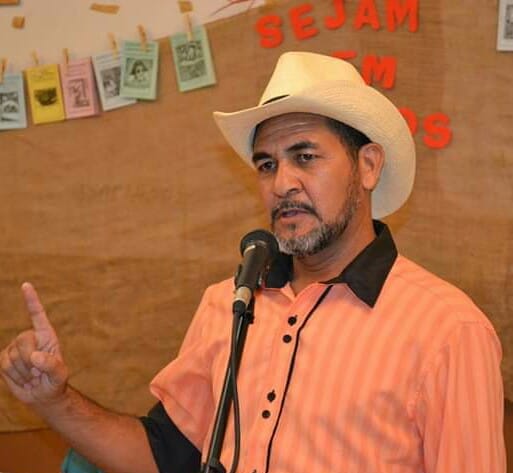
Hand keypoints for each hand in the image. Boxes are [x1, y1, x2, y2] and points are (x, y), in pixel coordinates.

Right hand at [0, 282, 68, 404]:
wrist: (42, 395)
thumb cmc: (55, 381)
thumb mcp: (59, 375)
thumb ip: (51, 365)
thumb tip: (35, 357)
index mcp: (47, 335)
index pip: (38, 314)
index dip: (31, 300)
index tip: (26, 285)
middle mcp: (30, 337)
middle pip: (23, 342)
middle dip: (30, 361)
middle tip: (39, 373)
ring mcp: (15, 347)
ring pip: (13, 357)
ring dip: (23, 372)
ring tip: (33, 376)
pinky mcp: (4, 359)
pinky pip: (4, 365)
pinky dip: (13, 375)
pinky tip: (23, 378)